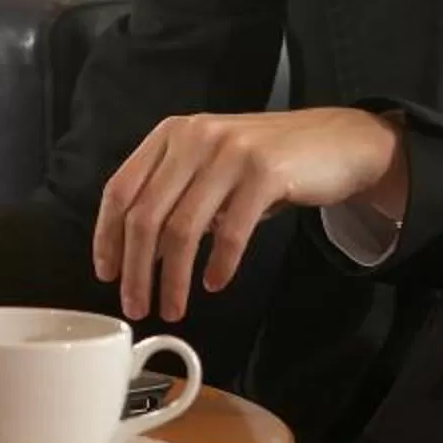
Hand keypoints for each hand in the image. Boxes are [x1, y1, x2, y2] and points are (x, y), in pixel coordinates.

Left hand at [94, 108, 401, 321]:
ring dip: (174, 279)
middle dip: (137, 270)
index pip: (120, 189)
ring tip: (173, 307)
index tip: (107, 273)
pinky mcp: (265, 172)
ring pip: (183, 229)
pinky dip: (219, 265)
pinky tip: (214, 283)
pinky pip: (231, 232)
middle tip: (137, 305)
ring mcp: (229, 153)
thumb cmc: (266, 162)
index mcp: (171, 135)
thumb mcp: (211, 167)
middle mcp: (194, 137)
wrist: (335, 142)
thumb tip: (141, 254)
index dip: (107, 236)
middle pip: (146, 215)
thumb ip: (176, 198)